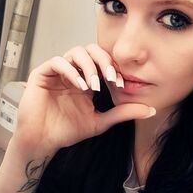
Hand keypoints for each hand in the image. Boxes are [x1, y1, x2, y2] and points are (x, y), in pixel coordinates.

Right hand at [13, 43, 155, 153]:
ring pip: (75, 52)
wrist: (43, 141)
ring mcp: (57, 71)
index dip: (113, 69)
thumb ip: (123, 113)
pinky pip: (57, 62)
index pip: (103, 62)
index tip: (121, 84)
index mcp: (86, 79)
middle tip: (111, 78)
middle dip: (104, 61)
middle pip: (91, 50)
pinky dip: (71, 71)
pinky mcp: (42, 73)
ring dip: (88, 66)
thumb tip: (150, 109)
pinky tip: (80, 86)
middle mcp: (72, 71)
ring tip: (94, 85)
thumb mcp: (101, 121)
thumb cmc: (67, 131)